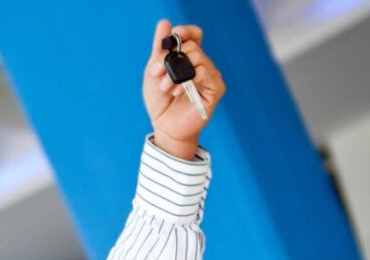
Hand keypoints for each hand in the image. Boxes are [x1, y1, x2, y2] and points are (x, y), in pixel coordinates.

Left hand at [142, 19, 224, 157]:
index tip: (173, 35)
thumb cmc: (160, 102)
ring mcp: (210, 76)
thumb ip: (159, 50)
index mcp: (189, 58)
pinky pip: (205, 73)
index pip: (195, 36)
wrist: (164, 128)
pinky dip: (188, 79)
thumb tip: (164, 23)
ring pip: (198, 58)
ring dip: (176, 72)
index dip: (185, 32)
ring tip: (166, 87)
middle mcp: (203, 64)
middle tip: (158, 74)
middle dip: (171, 59)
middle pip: (193, 46)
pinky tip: (178, 91)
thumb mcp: (154, 73)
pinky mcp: (215, 88)